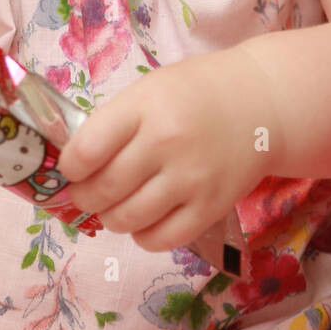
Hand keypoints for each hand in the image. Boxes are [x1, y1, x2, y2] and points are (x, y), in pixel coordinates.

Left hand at [56, 47, 269, 254]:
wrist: (261, 103)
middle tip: (85, 192)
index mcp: (145, 107)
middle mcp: (166, 143)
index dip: (69, 166)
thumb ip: (115, 122)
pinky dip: (142, 235)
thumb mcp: (149, 90)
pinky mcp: (211, 208)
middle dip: (84, 196)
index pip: (86, 150)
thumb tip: (76, 164)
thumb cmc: (195, 92)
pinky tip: (144, 219)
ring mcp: (191, 179)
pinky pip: (160, 239)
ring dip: (110, 217)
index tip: (72, 168)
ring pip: (126, 219)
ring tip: (114, 206)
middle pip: (103, 189)